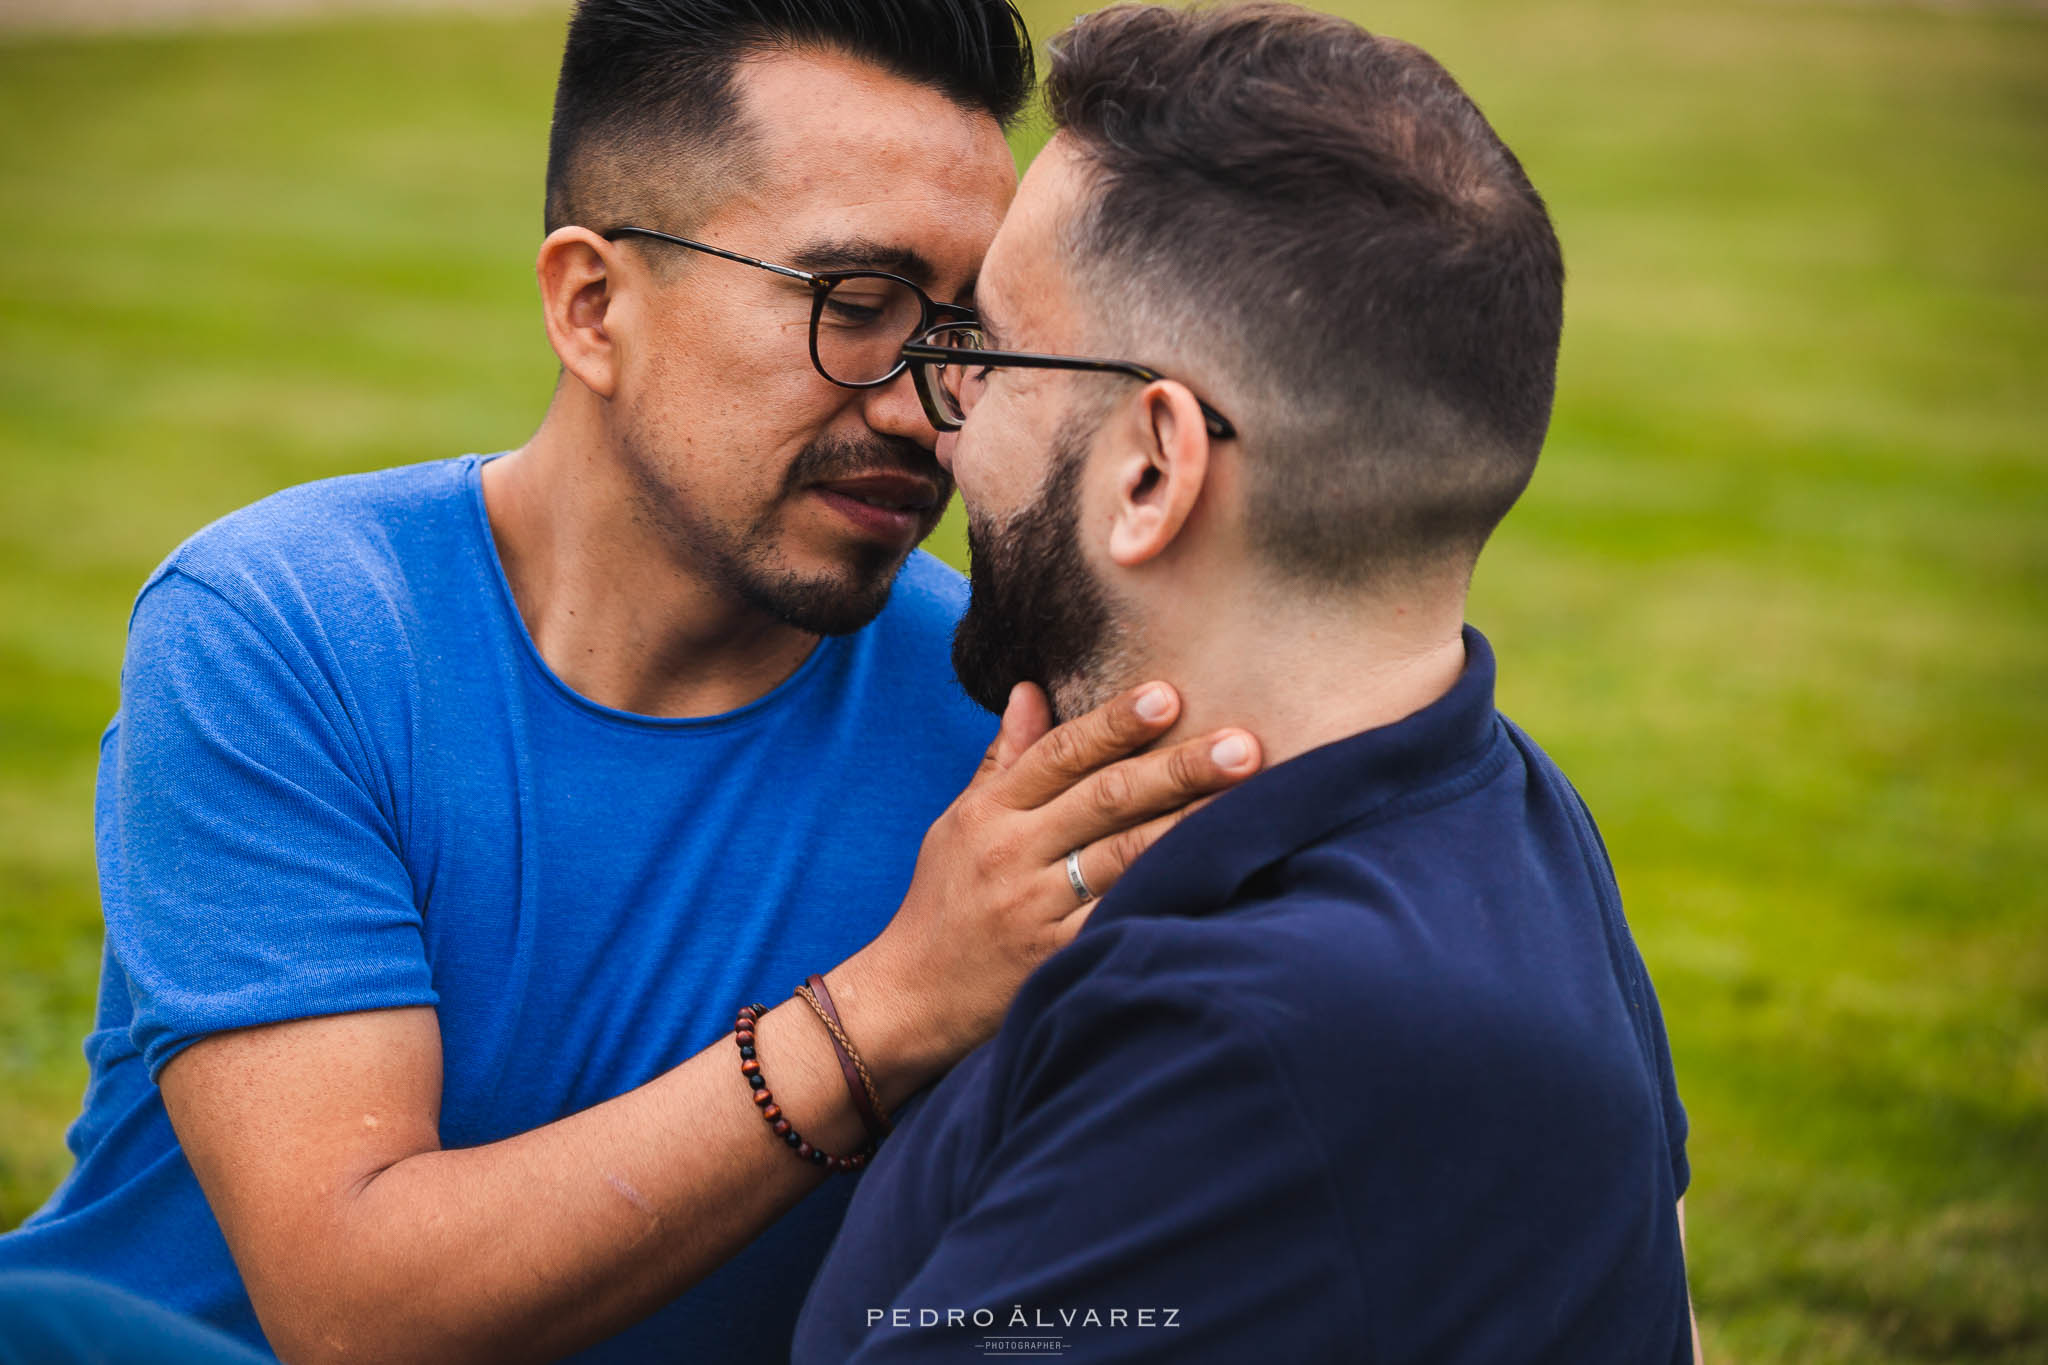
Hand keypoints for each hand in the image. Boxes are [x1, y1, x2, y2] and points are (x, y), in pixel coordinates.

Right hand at [834, 681, 1260, 1098]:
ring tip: (1251, 796)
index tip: (1168, 694)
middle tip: (1246, 745)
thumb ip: (1004, 759)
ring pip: (1124, 858)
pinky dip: (1167, 896)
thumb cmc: (942, 903)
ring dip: (1191, 824)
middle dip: (1179, 768)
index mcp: (992, 813)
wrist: (906, 1001)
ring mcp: (1036, 911)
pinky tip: (1217, 875)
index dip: (1114, 722)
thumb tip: (1030, 688)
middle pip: (1106, 799)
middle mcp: (1013, 855)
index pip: (1060, 754)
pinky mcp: (1056, 962)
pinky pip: (1120, 921)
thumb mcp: (960, 822)